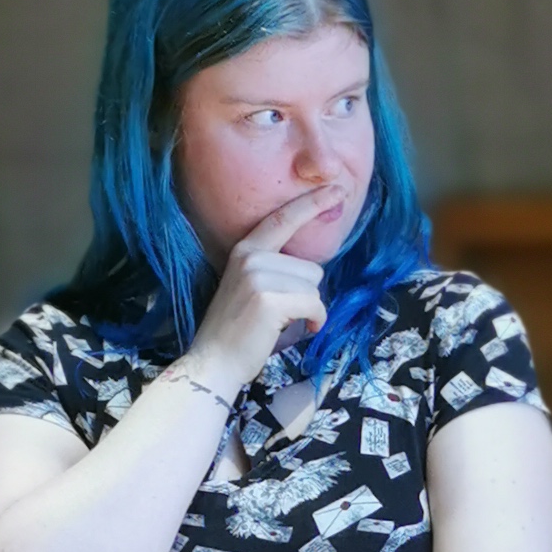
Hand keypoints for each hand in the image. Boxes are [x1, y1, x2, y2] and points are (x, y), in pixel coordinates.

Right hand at [185, 183, 337, 389]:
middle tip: (280, 312)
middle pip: (312, 267)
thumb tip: (311, 268)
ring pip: (314, 287)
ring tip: (281, 322)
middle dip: (306, 294)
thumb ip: (274, 269)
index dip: (311, 204)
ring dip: (308, 309)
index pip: (282, 219)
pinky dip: (315, 321)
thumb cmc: (239, 330)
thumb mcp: (250, 287)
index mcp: (245, 251)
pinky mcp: (269, 299)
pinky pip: (315, 305)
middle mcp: (250, 257)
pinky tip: (299, 329)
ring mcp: (258, 277)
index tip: (337, 190)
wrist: (214, 361)